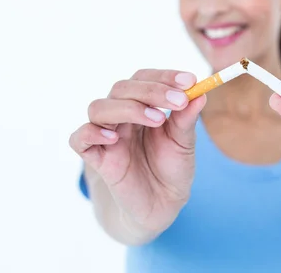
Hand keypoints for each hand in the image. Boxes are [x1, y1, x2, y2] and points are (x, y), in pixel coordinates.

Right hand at [69, 69, 205, 235]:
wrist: (163, 203)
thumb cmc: (172, 166)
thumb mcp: (184, 142)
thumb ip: (187, 118)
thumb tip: (201, 93)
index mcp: (142, 105)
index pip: (145, 79)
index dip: (165, 76)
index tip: (189, 81)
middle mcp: (122, 115)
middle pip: (122, 88)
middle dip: (152, 91)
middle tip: (179, 101)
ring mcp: (107, 135)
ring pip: (98, 107)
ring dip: (128, 108)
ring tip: (157, 119)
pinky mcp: (96, 158)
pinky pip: (79, 139)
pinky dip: (91, 133)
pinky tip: (114, 138)